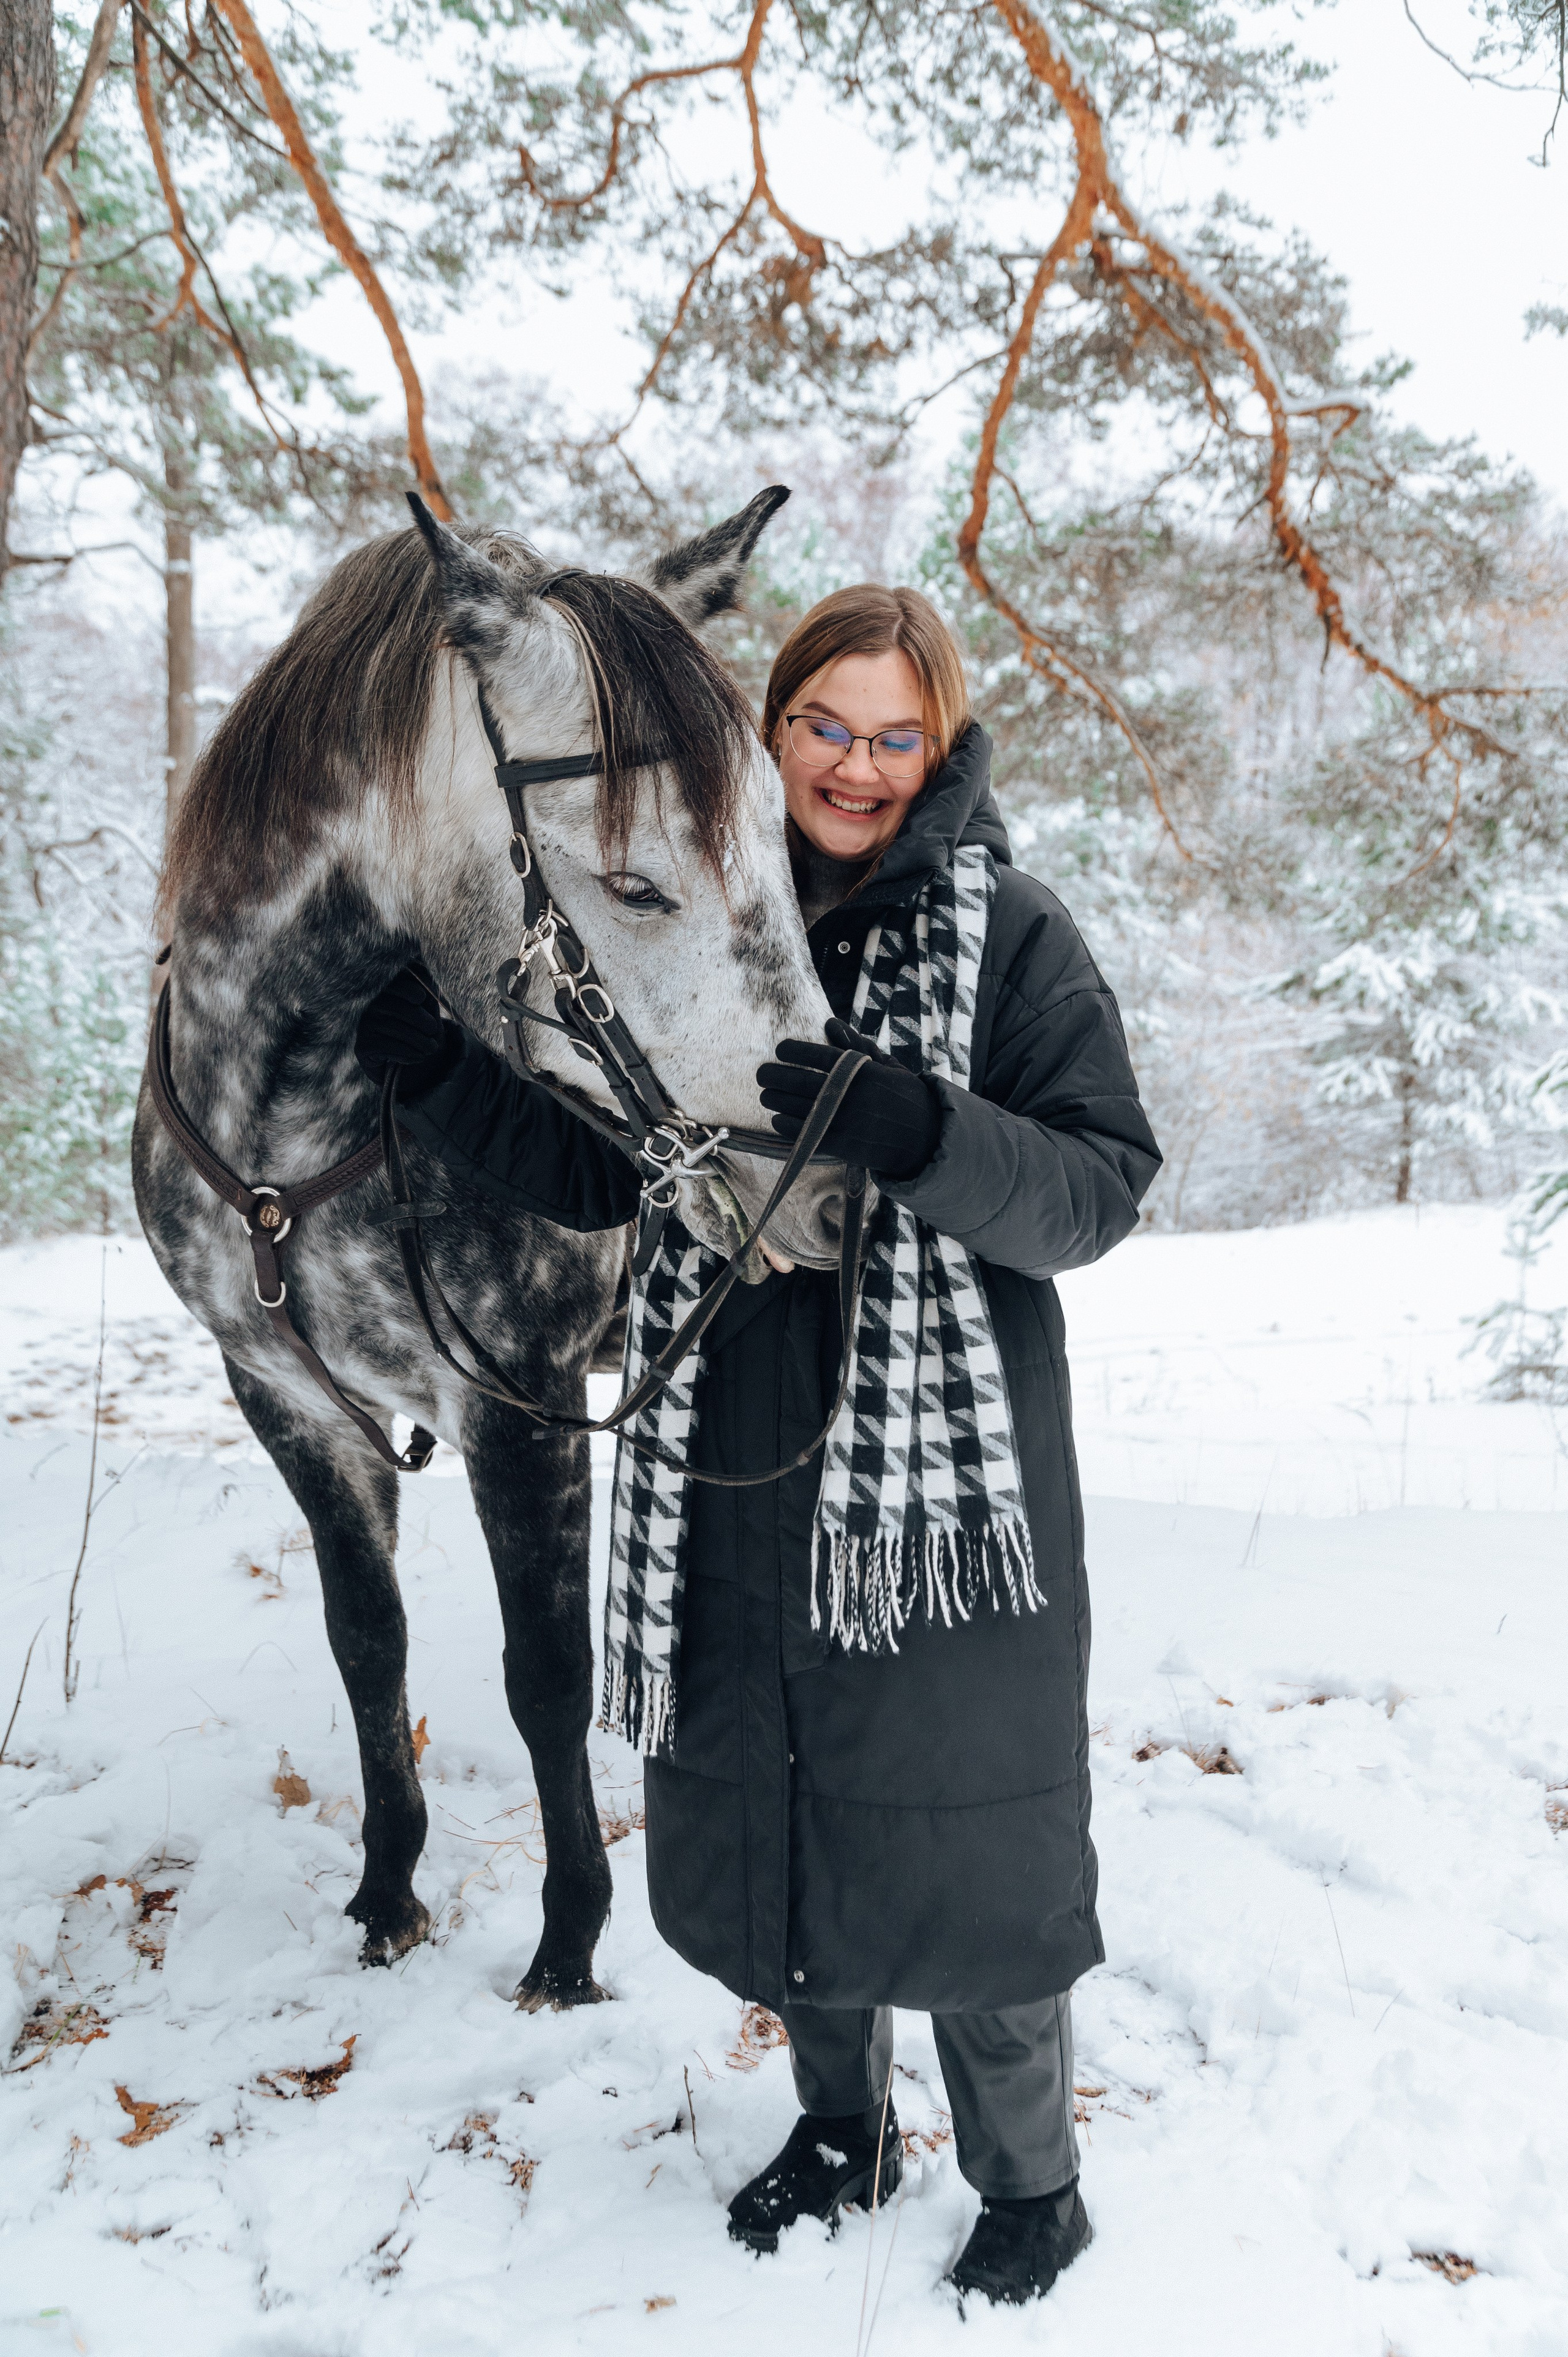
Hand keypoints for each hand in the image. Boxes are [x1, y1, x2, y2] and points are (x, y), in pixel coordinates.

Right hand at [354, 964, 456, 1093]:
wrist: (402, 1063)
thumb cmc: (418, 1027)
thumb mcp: (427, 1007)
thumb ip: (427, 987)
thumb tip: (424, 966)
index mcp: (383, 992)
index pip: (393, 985)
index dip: (406, 988)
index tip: (421, 998)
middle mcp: (368, 1006)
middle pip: (397, 1008)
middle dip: (421, 1020)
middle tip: (433, 1030)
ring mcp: (362, 1025)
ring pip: (394, 1028)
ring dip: (419, 1041)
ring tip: (431, 1048)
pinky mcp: (362, 1046)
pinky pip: (387, 1047)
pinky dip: (408, 1053)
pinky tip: (418, 1056)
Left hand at [757, 1017, 941, 1179]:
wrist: (924, 1137)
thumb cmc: (903, 1096)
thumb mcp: (887, 1066)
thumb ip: (856, 1045)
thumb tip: (830, 1023)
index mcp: (862, 1069)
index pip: (818, 1055)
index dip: (794, 1050)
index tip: (781, 1049)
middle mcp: (851, 1093)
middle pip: (800, 1080)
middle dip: (775, 1075)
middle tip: (762, 1074)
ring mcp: (845, 1120)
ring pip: (797, 1107)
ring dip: (776, 1100)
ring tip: (767, 1095)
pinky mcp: (842, 1144)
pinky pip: (805, 1133)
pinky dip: (786, 1125)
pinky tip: (779, 1119)